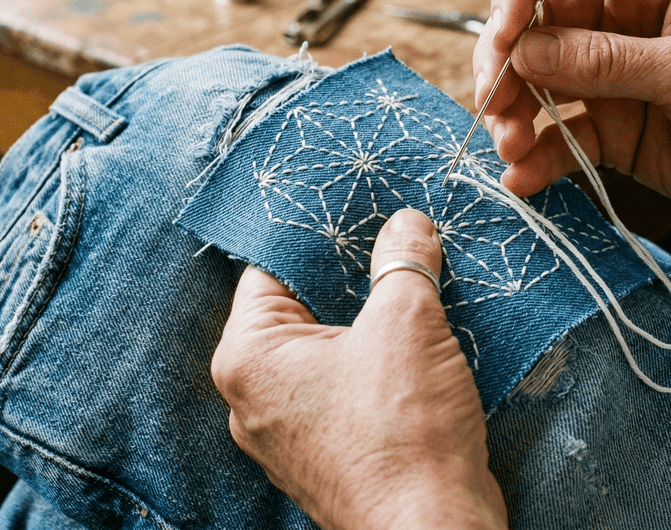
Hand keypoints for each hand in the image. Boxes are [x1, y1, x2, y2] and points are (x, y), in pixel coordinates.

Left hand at [211, 208, 507, 529]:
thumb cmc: (404, 431)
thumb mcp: (406, 322)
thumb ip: (403, 261)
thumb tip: (407, 224)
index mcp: (247, 357)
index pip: (269, 270)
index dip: (318, 237)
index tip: (358, 210)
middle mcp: (254, 399)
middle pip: (301, 311)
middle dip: (351, 280)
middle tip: (397, 242)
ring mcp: (290, 436)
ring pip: (328, 355)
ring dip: (371, 326)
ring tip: (418, 290)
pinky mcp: (328, 459)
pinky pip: (347, 394)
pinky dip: (379, 369)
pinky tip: (423, 349)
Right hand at [473, 0, 670, 236]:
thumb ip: (605, 62)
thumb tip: (522, 51)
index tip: (504, 37)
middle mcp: (625, 19)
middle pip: (534, 21)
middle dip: (506, 61)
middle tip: (494, 104)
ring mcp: (615, 77)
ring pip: (537, 82)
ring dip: (513, 113)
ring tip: (509, 148)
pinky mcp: (615, 131)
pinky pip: (559, 137)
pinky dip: (536, 158)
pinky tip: (523, 180)